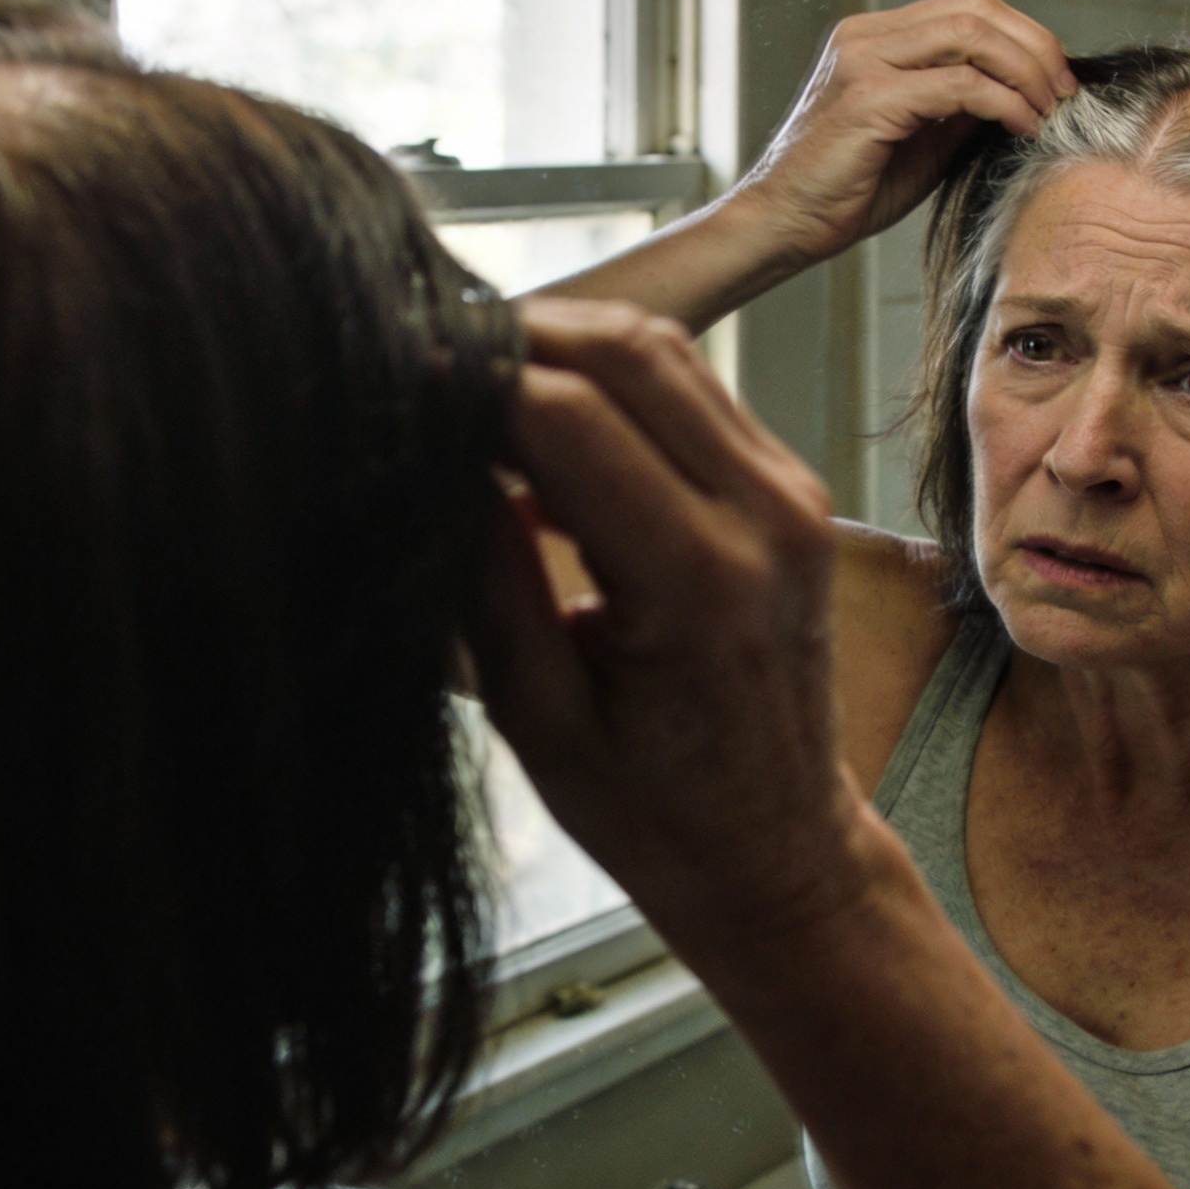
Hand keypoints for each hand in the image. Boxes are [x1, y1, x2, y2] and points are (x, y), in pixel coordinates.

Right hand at [468, 298, 860, 941]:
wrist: (778, 851)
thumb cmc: (653, 813)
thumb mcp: (540, 716)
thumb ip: (487, 580)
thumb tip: (434, 457)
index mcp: (698, 583)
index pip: (570, 419)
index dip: (473, 381)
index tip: (396, 373)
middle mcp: (765, 518)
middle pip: (626, 353)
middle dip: (517, 337)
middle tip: (429, 358)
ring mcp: (792, 495)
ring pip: (665, 353)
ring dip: (564, 344)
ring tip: (475, 382)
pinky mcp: (792, 489)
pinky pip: (694, 391)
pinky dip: (609, 379)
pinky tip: (537, 421)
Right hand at [727, 0, 1073, 270]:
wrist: (784, 224)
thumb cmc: (846, 189)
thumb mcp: (920, 137)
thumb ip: (962, 104)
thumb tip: (1025, 89)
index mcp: (873, 37)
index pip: (967, 8)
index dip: (1023, 36)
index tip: (1056, 78)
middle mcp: (865, 37)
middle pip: (976, 9)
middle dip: (1035, 47)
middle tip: (1065, 91)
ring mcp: (864, 62)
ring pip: (972, 35)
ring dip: (1026, 70)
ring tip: (1049, 108)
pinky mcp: (868, 98)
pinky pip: (959, 84)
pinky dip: (1003, 102)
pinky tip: (1021, 125)